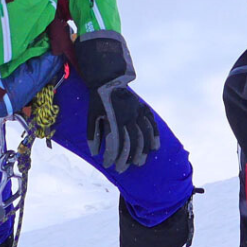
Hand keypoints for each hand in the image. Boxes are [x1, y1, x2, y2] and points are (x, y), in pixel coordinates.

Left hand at [76, 31, 160, 172]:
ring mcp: (138, 111)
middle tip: (122, 168)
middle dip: (128, 157)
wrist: (108, 78)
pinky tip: (155, 147)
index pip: (118, 142)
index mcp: (116, 117)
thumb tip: (95, 154)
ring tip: (140, 162)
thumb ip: (93, 134)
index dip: (114, 156)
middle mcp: (130, 115)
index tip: (109, 166)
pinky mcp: (143, 107)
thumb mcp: (91, 115)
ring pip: (145, 134)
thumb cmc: (97, 99)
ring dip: (143, 150)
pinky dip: (154, 135)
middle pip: (133, 141)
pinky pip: (152, 123)